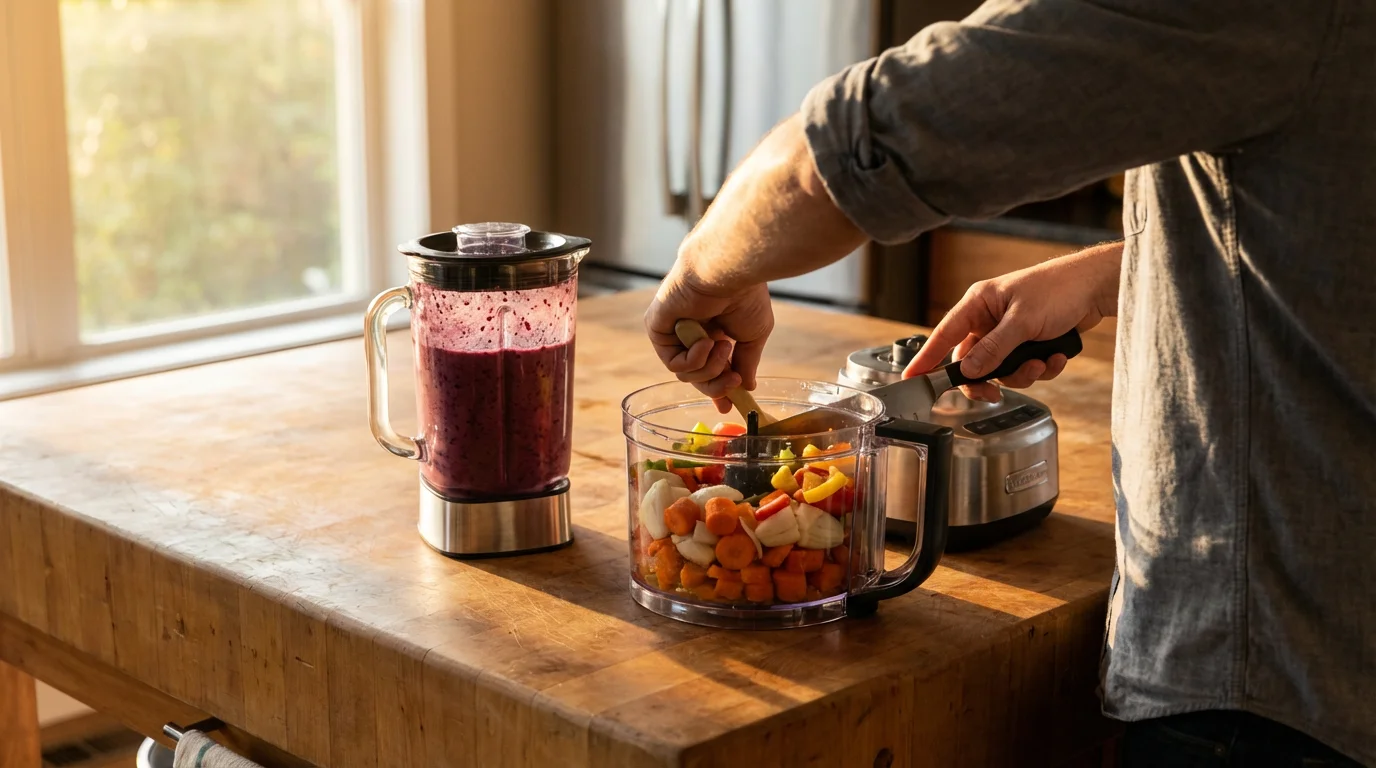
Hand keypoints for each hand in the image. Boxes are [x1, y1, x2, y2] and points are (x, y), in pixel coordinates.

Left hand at [642, 113, 865, 411]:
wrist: (728, 271)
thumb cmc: (744, 294)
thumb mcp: (752, 335)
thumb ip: (746, 362)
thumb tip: (748, 387)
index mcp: (712, 330)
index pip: (710, 368)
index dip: (719, 389)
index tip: (729, 406)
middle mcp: (690, 332)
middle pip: (697, 378)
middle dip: (717, 384)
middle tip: (733, 379)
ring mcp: (673, 331)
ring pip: (686, 375)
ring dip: (710, 368)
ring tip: (723, 347)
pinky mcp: (658, 329)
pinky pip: (673, 364)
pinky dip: (693, 359)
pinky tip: (707, 341)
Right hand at [904, 242, 1121, 400]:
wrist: (1097, 287)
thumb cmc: (1058, 288)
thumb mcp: (1022, 321)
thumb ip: (993, 349)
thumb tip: (969, 371)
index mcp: (979, 304)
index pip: (944, 335)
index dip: (926, 359)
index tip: (912, 379)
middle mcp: (990, 319)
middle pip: (973, 361)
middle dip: (989, 378)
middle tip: (995, 393)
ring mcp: (1010, 333)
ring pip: (1001, 369)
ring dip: (1022, 373)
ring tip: (1041, 362)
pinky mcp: (1029, 343)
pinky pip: (1024, 367)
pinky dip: (1041, 367)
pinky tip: (1056, 356)